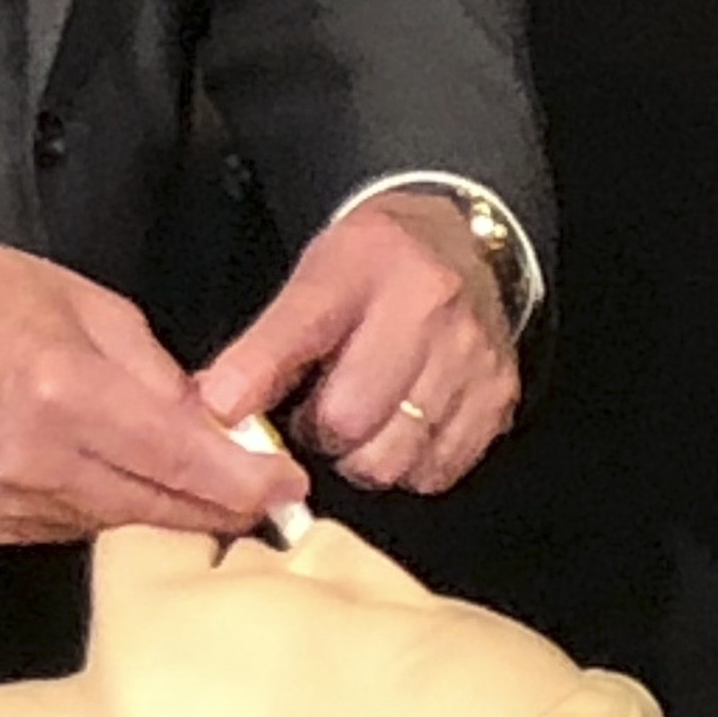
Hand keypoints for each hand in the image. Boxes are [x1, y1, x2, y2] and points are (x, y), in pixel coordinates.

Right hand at [0, 213, 306, 541]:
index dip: (248, 481)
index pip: (182, 461)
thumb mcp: (90, 306)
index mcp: (62, 392)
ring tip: (197, 473)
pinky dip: (112, 504)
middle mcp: (35, 463)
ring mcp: (10, 503)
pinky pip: (79, 525)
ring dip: (168, 504)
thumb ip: (159, 377)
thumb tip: (220, 431)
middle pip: (162, 508)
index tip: (292, 485)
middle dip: (222, 503)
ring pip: (123, 524)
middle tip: (267, 489)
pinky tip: (119, 472)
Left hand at [193, 187, 519, 492]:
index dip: (253, 380)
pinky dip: (409, 466)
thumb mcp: (314, 277)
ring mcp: (472, 358)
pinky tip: (400, 432)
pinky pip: (437, 471)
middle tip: (317, 415)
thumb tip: (217, 409)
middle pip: (349, 418)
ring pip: (394, 457)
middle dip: (320, 432)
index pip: (298, 332)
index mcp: (365, 265)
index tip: (220, 412)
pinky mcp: (500, 398)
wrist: (465, 245)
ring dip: (362, 457)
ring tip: (359, 423)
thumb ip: (266, 342)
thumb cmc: (373, 268)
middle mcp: (428, 309)